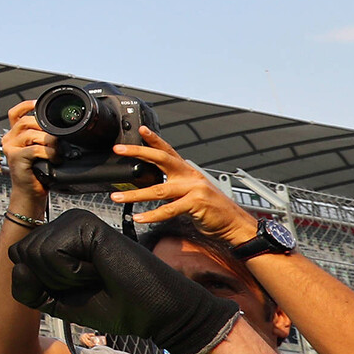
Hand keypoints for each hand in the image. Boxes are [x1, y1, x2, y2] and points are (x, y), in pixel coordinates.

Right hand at [0, 99, 54, 209]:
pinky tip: (54, 159)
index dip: (26, 105)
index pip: (15, 113)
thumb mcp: (38, 150)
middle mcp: (9, 140)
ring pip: (31, 134)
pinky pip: (35, 149)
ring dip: (48, 142)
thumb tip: (57, 128)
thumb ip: (41, 137)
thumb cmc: (36, 173)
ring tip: (56, 151)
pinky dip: (48, 153)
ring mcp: (11, 149)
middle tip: (55, 138)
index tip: (38, 103)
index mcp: (14, 135)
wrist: (29, 194)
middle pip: (26, 121)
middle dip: (44, 127)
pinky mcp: (15, 158)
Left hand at [8, 209, 239, 353]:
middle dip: (49, 280)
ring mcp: (75, 219)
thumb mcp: (55, 301)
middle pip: (20, 254)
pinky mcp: (87, 223)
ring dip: (63, 277)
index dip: (40, 284)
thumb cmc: (110, 303)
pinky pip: (53, 253)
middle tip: (87, 280)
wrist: (150, 311)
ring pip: (33, 253)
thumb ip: (27, 288)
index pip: (17, 258)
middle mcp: (63, 223)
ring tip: (94, 274)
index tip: (74, 286)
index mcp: (56, 237)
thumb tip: (17, 262)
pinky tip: (99, 268)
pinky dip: (73, 272)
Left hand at [108, 126, 260, 245]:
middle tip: (119, 150)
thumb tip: (152, 187)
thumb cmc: (212, 210)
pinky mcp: (196, 203)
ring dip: (135, 194)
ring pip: (159, 189)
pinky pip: (169, 209)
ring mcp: (194, 188)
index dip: (154, 139)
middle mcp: (190, 176)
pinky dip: (152, 215)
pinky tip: (139, 217)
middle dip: (138, 152)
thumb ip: (173, 188)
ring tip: (118, 197)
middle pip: (162, 159)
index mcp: (188, 171)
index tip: (140, 130)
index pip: (168, 151)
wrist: (234, 224)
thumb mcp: (191, 193)